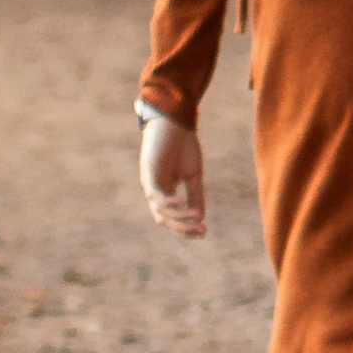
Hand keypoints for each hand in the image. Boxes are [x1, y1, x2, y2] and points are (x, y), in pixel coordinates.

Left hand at [139, 113, 206, 237]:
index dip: (186, 228)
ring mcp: (150, 182)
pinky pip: (155, 193)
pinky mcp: (148, 171)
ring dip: (178, 217)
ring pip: (159, 211)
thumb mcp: (193, 175)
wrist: (176, 120)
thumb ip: (195, 196)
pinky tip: (181, 203)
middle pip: (164, 220)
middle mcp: (154, 191)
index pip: (172, 219)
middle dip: (183, 227)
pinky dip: (167, 202)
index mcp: (164, 192)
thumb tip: (200, 219)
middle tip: (202, 229)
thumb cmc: (183, 144)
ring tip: (196, 216)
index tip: (204, 232)